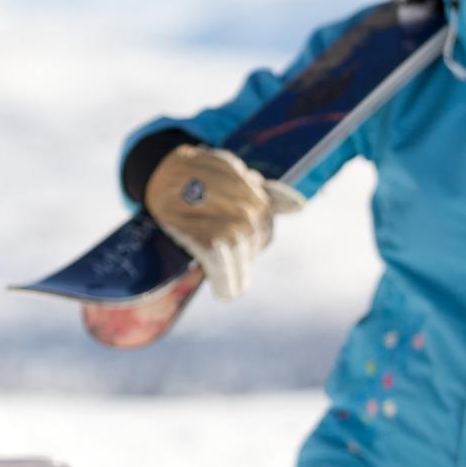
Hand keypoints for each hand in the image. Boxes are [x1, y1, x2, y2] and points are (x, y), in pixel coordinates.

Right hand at [141, 143, 304, 301]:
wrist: (165, 172)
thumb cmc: (200, 172)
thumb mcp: (237, 174)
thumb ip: (269, 192)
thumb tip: (300, 207)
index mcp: (258, 201)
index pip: (264, 230)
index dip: (253, 240)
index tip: (239, 248)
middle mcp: (249, 216)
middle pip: (252, 247)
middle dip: (243, 256)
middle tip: (231, 266)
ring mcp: (230, 230)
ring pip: (240, 262)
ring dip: (237, 276)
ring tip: (231, 289)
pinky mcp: (210, 243)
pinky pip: (222, 271)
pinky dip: (225, 284)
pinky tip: (226, 294)